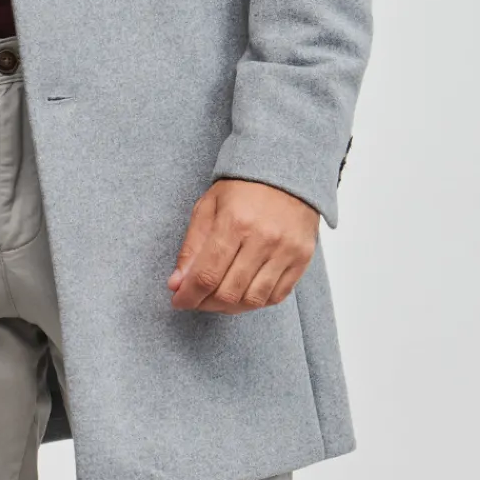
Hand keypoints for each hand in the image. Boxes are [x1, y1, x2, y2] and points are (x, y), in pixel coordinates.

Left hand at [167, 178, 318, 313]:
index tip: (178, 300)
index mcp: (234, 221)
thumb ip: (191, 246)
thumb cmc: (242, 188)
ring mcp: (286, 251)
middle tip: (195, 299)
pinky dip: (255, 302)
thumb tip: (177, 283)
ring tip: (215, 299)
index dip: (188, 295)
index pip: (207, 274)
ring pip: (253, 300)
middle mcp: (263, 239)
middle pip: (229, 292)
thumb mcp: (208, 206)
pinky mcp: (302, 259)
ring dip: (228, 307)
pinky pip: (276, 296)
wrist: (285, 172)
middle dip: (205, 303)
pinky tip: (241, 293)